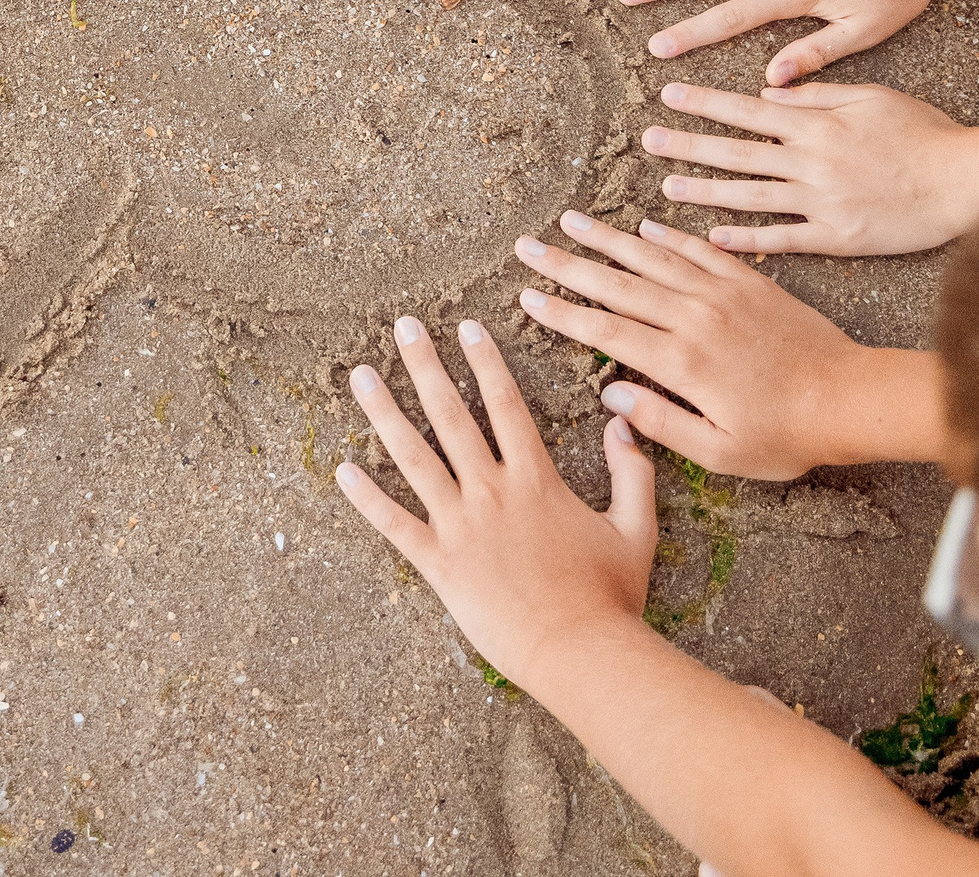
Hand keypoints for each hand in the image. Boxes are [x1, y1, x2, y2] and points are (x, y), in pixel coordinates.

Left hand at [336, 314, 657, 691]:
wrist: (579, 652)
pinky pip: (394, 524)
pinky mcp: (439, 564)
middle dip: (425, 366)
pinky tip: (342, 470)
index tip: (467, 327)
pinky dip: (366, 498)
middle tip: (403, 327)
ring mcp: (460, 526)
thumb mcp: (635, 528)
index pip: (506, 404)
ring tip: (360, 375)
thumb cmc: (610, 596)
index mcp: (535, 479)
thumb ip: (633, 473)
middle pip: (450, 415)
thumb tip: (623, 426)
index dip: (486, 361)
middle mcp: (491, 491)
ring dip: (384, 413)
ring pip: (413, 457)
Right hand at [516, 211, 942, 476]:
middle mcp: (695, 318)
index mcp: (681, 362)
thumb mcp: (719, 450)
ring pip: (653, 257)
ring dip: (607, 239)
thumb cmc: (785, 435)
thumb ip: (660, 422)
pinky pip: (700, 249)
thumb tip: (612, 397)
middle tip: (528, 245)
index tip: (526, 296)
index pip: (605, 329)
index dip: (562, 313)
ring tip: (572, 221)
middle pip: (617, 284)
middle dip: (567, 264)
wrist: (851, 397)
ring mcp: (723, 294)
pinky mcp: (751, 282)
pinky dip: (669, 234)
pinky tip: (644, 224)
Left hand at [645, 81, 978, 256]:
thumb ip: (820, 92)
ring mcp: (822, 203)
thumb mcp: (874, 98)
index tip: (668, 94)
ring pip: (750, 196)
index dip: (705, 101)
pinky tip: (712, 238)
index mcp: (819, 124)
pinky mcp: (837, 238)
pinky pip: (782, 239)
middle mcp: (812, 162)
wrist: (966, 183)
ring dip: (705, 191)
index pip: (749, 109)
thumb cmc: (925, 135)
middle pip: (738, 152)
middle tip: (647, 139)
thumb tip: (770, 86)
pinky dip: (746, 238)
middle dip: (689, 144)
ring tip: (666, 188)